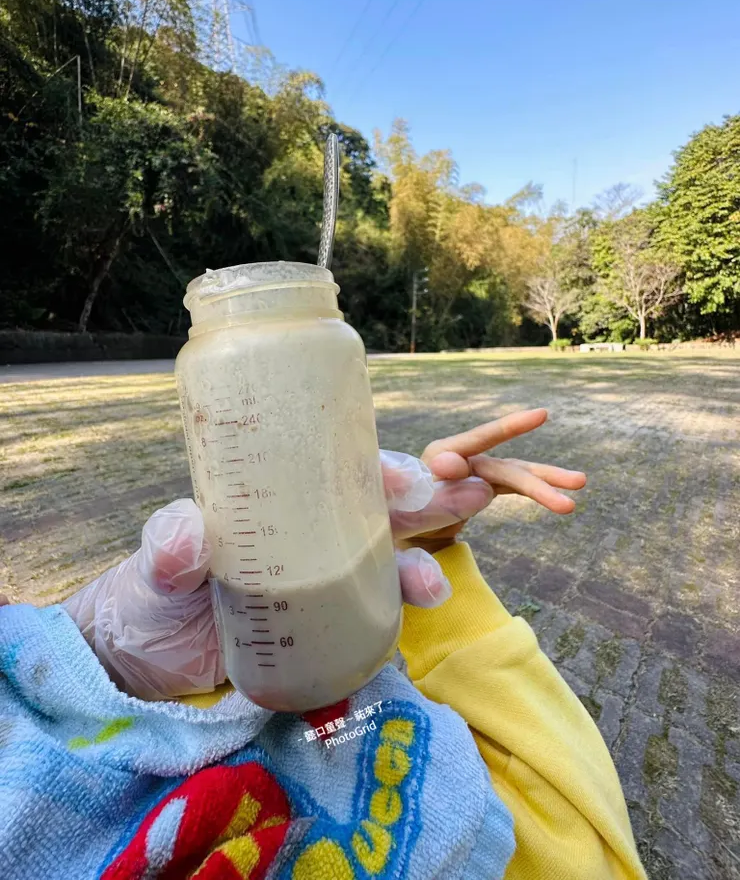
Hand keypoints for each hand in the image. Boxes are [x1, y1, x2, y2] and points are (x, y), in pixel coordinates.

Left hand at [60, 451, 470, 699]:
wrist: (146, 659)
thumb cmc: (153, 591)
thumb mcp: (156, 562)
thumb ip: (169, 546)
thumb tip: (185, 541)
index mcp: (276, 500)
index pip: (334, 471)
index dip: (374, 466)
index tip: (401, 477)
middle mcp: (308, 533)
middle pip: (379, 510)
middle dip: (431, 501)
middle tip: (471, 495)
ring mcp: (319, 580)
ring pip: (387, 560)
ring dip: (421, 565)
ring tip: (435, 587)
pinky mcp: (322, 626)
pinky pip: (373, 612)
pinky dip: (399, 611)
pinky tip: (414, 618)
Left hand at [398, 408, 585, 552]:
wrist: (401, 533)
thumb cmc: (401, 521)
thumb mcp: (409, 514)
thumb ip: (435, 495)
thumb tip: (474, 478)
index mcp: (438, 458)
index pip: (474, 441)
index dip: (507, 430)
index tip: (535, 418)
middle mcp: (460, 459)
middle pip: (503, 467)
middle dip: (537, 479)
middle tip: (578, 482)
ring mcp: (476, 472)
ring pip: (517, 474)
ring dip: (548, 481)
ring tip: (581, 483)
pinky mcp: (486, 485)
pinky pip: (516, 486)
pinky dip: (538, 491)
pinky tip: (565, 498)